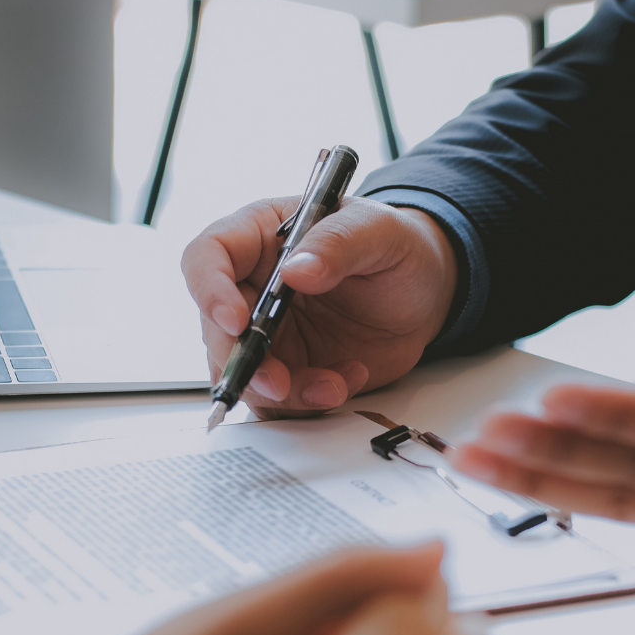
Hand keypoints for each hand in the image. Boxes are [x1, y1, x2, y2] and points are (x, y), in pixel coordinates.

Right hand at [182, 196, 457, 417]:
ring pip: (245, 373)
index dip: (210, 289)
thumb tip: (296, 269)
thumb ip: (338, 244)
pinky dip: (308, 402)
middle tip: (278, 383)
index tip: (236, 320)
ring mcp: (269, 333)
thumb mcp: (378, 231)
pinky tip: (345, 382)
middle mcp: (253, 287)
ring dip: (282, 391)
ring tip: (333, 385)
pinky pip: (279, 400)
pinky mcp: (289, 369)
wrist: (425, 293)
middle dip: (244, 362)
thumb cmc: (396, 248)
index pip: (208, 256)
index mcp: (260, 237)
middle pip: (217, 328)